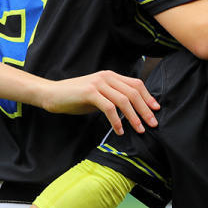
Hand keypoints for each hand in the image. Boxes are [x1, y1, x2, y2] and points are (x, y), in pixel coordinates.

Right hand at [39, 71, 159, 135]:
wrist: (52, 94)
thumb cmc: (75, 97)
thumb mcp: (99, 95)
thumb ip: (113, 98)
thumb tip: (131, 110)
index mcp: (111, 76)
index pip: (136, 84)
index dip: (148, 97)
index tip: (156, 110)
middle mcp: (107, 77)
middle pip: (133, 92)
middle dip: (145, 109)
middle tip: (152, 124)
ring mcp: (98, 84)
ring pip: (124, 100)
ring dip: (134, 116)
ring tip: (139, 129)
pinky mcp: (90, 93)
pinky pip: (109, 107)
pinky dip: (116, 120)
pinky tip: (119, 130)